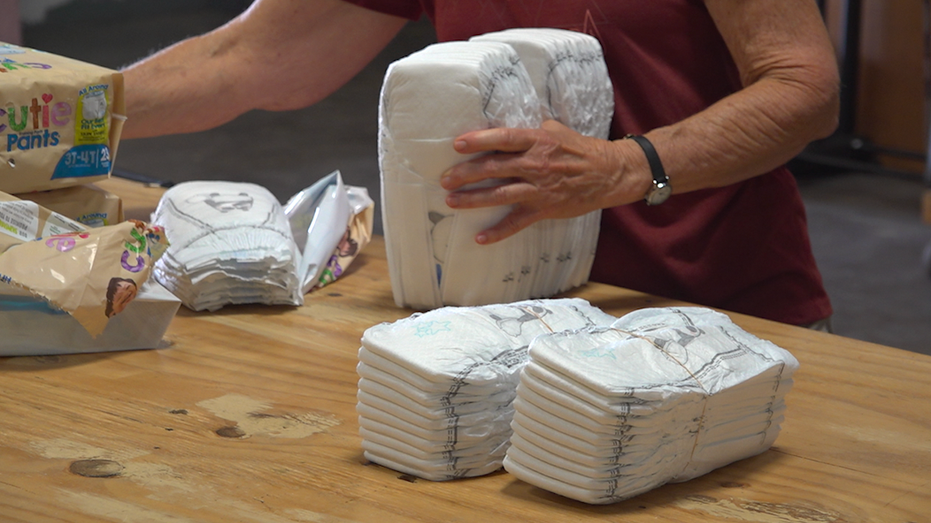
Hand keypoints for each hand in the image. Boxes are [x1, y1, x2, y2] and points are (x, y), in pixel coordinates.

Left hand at [440, 120, 638, 244]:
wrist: (609, 173)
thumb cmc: (580, 149)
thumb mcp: (556, 130)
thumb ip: (531, 130)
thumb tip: (509, 129)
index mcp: (536, 141)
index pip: (502, 139)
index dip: (479, 141)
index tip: (457, 144)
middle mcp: (535, 164)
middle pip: (494, 168)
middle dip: (466, 174)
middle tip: (445, 179)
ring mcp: (539, 188)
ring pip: (500, 194)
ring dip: (474, 198)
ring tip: (452, 201)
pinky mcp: (544, 208)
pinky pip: (517, 222)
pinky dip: (498, 231)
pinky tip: (480, 237)